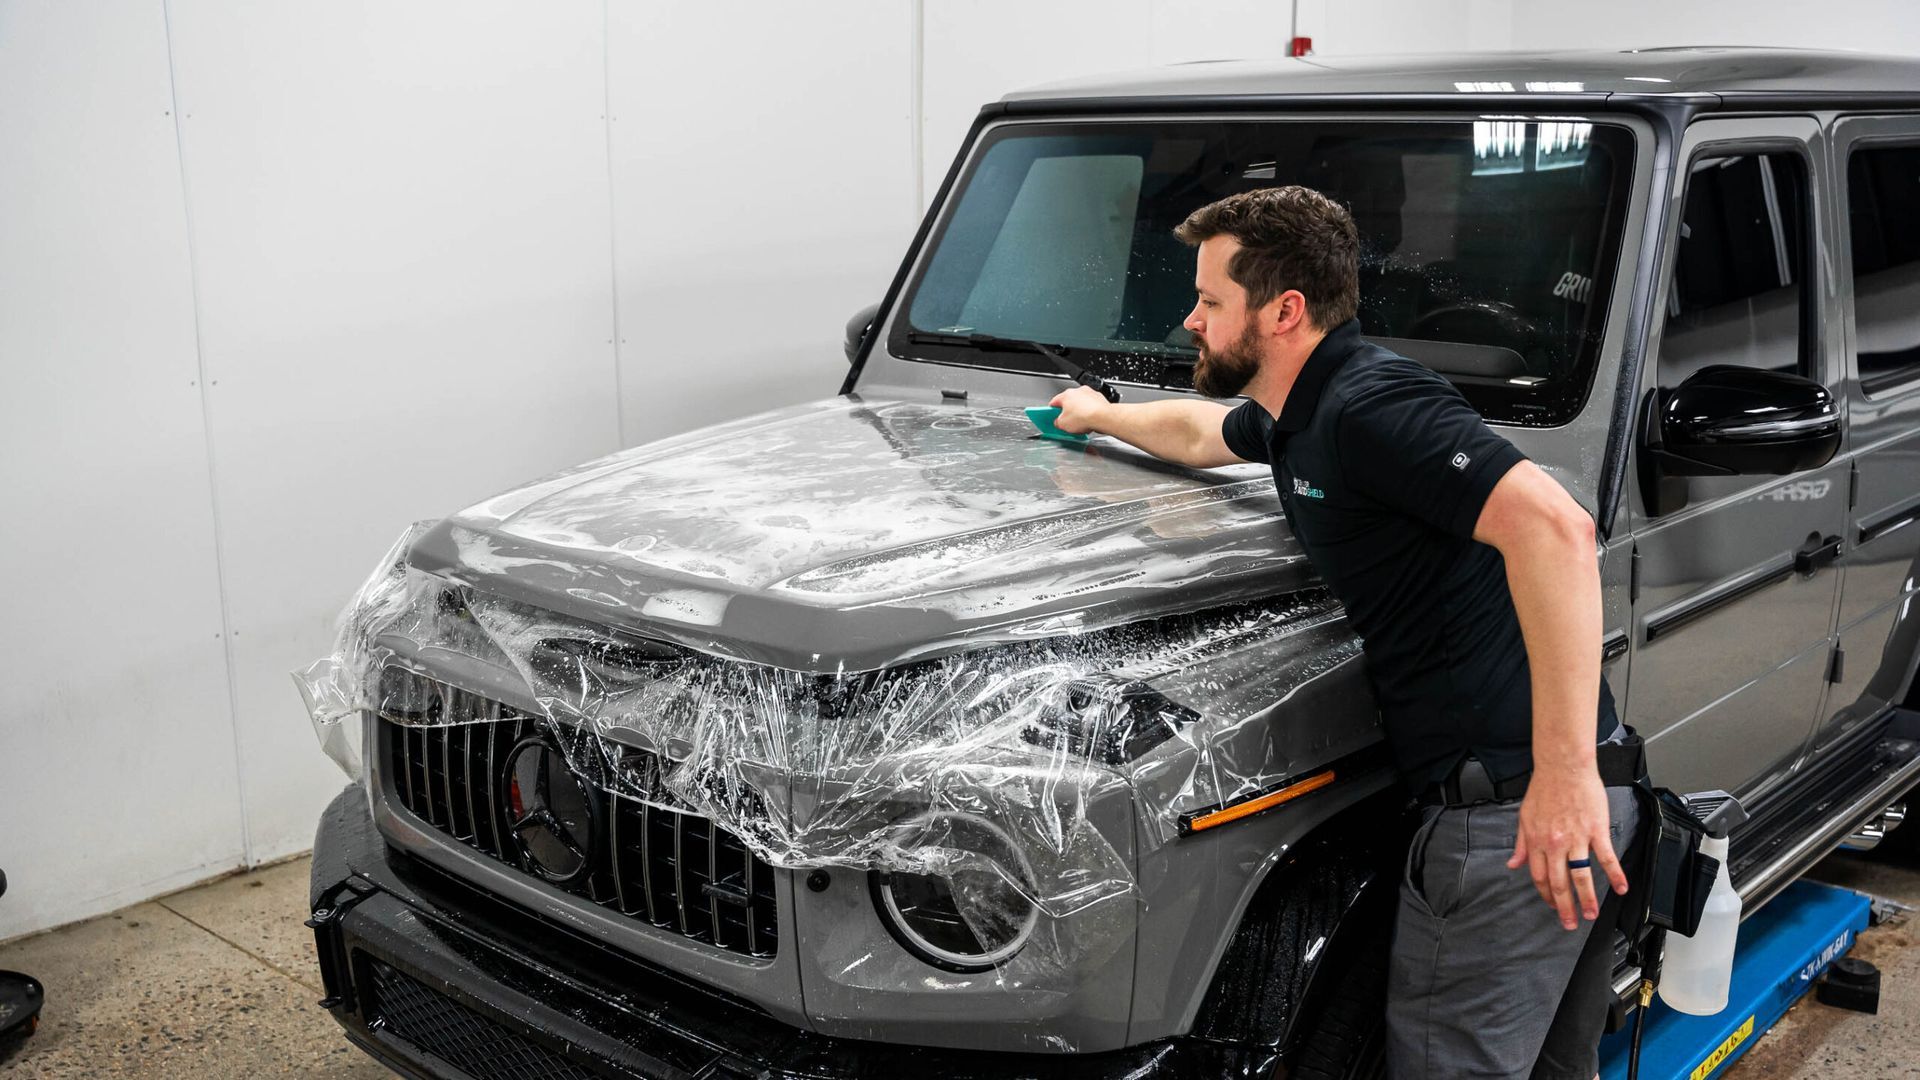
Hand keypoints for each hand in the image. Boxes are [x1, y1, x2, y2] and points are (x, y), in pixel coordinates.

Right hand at [1048, 386, 1108, 434]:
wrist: (1103, 417)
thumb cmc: (1085, 417)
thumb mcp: (1063, 425)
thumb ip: (1057, 423)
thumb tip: (1058, 422)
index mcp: (1066, 394)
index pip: (1054, 402)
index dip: (1051, 410)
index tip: (1051, 415)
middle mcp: (1078, 391)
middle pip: (1068, 402)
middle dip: (1067, 412)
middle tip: (1066, 421)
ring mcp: (1090, 394)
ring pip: (1081, 403)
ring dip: (1079, 412)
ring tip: (1080, 423)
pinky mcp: (1100, 399)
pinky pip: (1091, 406)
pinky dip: (1089, 412)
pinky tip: (1089, 421)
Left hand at [1506, 765, 1628, 929]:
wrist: (1563, 767)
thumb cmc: (1544, 789)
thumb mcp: (1524, 817)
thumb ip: (1520, 844)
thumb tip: (1513, 864)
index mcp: (1537, 841)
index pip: (1540, 876)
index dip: (1546, 895)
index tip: (1552, 906)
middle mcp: (1555, 844)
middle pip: (1559, 883)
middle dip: (1565, 907)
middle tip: (1570, 923)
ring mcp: (1576, 838)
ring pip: (1581, 876)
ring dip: (1587, 898)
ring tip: (1591, 914)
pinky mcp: (1595, 830)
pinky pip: (1606, 857)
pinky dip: (1615, 875)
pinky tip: (1621, 888)